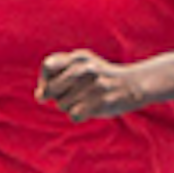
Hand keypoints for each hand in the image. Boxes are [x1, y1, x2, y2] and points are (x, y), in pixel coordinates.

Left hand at [38, 50, 155, 121]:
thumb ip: (57, 76)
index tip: (52, 87)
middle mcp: (85, 68)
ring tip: (86, 100)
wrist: (134, 84)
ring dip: (69, 106)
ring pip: (61, 104)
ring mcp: (94, 85)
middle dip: (56, 97)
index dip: (45, 80)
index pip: (48, 66)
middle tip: (71, 95)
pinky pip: (73, 115)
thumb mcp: (82, 66)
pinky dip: (78, 115)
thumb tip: (39, 96)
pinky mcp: (101, 101)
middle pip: (51, 89)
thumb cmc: (101, 78)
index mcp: (79, 57)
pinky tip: (89, 109)